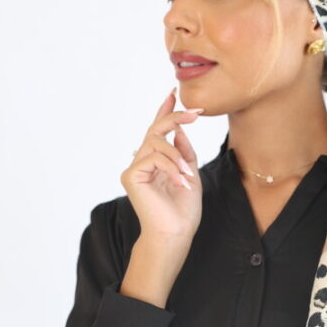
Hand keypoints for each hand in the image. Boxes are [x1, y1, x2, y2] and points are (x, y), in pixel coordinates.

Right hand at [120, 88, 203, 244]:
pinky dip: (171, 169)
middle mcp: (142, 162)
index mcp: (156, 161)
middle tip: (195, 114)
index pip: (158, 131)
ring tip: (187, 176)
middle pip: (155, 130)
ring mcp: (134, 169)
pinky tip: (181, 183)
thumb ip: (184, 152)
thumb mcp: (190, 174)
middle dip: (175, 118)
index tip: (172, 93)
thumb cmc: (183, 210)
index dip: (165, 111)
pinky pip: (154, 158)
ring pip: (157, 144)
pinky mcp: (131, 176)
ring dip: (177, 157)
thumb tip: (179, 130)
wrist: (176, 233)